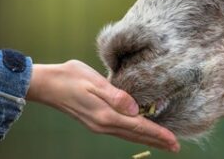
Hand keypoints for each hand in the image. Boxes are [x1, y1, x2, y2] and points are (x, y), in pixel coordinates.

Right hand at [25, 60, 179, 151]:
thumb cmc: (70, 77)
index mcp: (106, 115)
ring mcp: (98, 125)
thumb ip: (116, 95)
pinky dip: (135, 134)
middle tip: (176, 146)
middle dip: (157, 141)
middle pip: (136, 135)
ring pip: (129, 135)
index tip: (174, 140)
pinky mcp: (95, 122)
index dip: (158, 134)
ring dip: (147, 139)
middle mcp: (103, 124)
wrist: (46, 85)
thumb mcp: (94, 81)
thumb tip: (135, 109)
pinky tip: (140, 132)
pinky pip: (121, 131)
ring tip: (163, 142)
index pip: (138, 126)